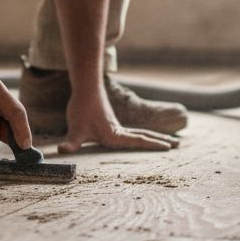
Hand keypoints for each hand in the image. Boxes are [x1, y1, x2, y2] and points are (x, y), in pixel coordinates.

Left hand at [58, 91, 178, 153]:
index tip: (168, 147)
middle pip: (144, 137)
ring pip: (140, 133)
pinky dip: (143, 135)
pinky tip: (143, 138)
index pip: (138, 141)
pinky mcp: (113, 124)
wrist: (85, 89)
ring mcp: (118, 127)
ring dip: (153, 138)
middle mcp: (119, 131)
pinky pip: (132, 132)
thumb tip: (61, 150)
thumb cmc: (82, 110)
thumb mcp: (75, 130)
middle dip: (160, 141)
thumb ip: (71, 143)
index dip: (153, 145)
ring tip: (167, 142)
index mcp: (115, 136)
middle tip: (177, 146)